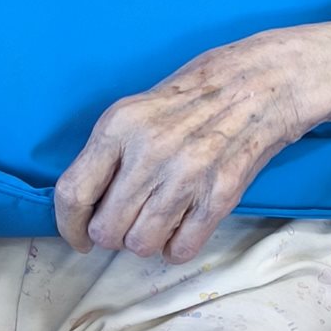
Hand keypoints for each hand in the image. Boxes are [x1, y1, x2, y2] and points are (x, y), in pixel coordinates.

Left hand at [53, 12, 330, 264]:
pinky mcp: (220, 194)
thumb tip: (85, 205)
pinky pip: (182, 248)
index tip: (77, 238)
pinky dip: (177, 249)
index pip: (73, 192)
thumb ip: (109, 153)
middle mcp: (149, 152)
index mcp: (119, 126)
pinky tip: (181, 231)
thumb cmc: (195, 93)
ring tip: (155, 225)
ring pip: (141, 244)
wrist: (262, 82)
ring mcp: (186, 175)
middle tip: (125, 224)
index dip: (68, 226)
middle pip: (106, 229)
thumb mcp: (137, 109)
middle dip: (111, 236)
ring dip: (145, 243)